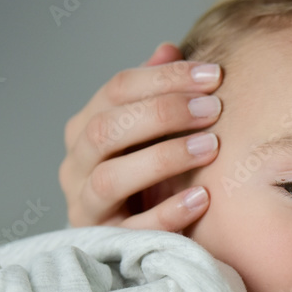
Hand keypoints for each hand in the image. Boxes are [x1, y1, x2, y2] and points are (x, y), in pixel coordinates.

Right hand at [59, 42, 222, 231]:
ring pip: (110, 178)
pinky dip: (167, 212)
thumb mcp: (149, 129)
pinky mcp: (107, 242)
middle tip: (213, 108)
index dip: (165, 77)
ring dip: (162, 159)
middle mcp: (77, 164)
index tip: (214, 75)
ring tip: (210, 147)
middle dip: (162, 114)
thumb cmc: (145, 172)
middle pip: (105, 129)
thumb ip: (155, 90)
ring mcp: (86, 205)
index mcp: (86, 126)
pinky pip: (133, 229)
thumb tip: (169, 49)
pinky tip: (202, 197)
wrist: (129, 236)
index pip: (117, 89)